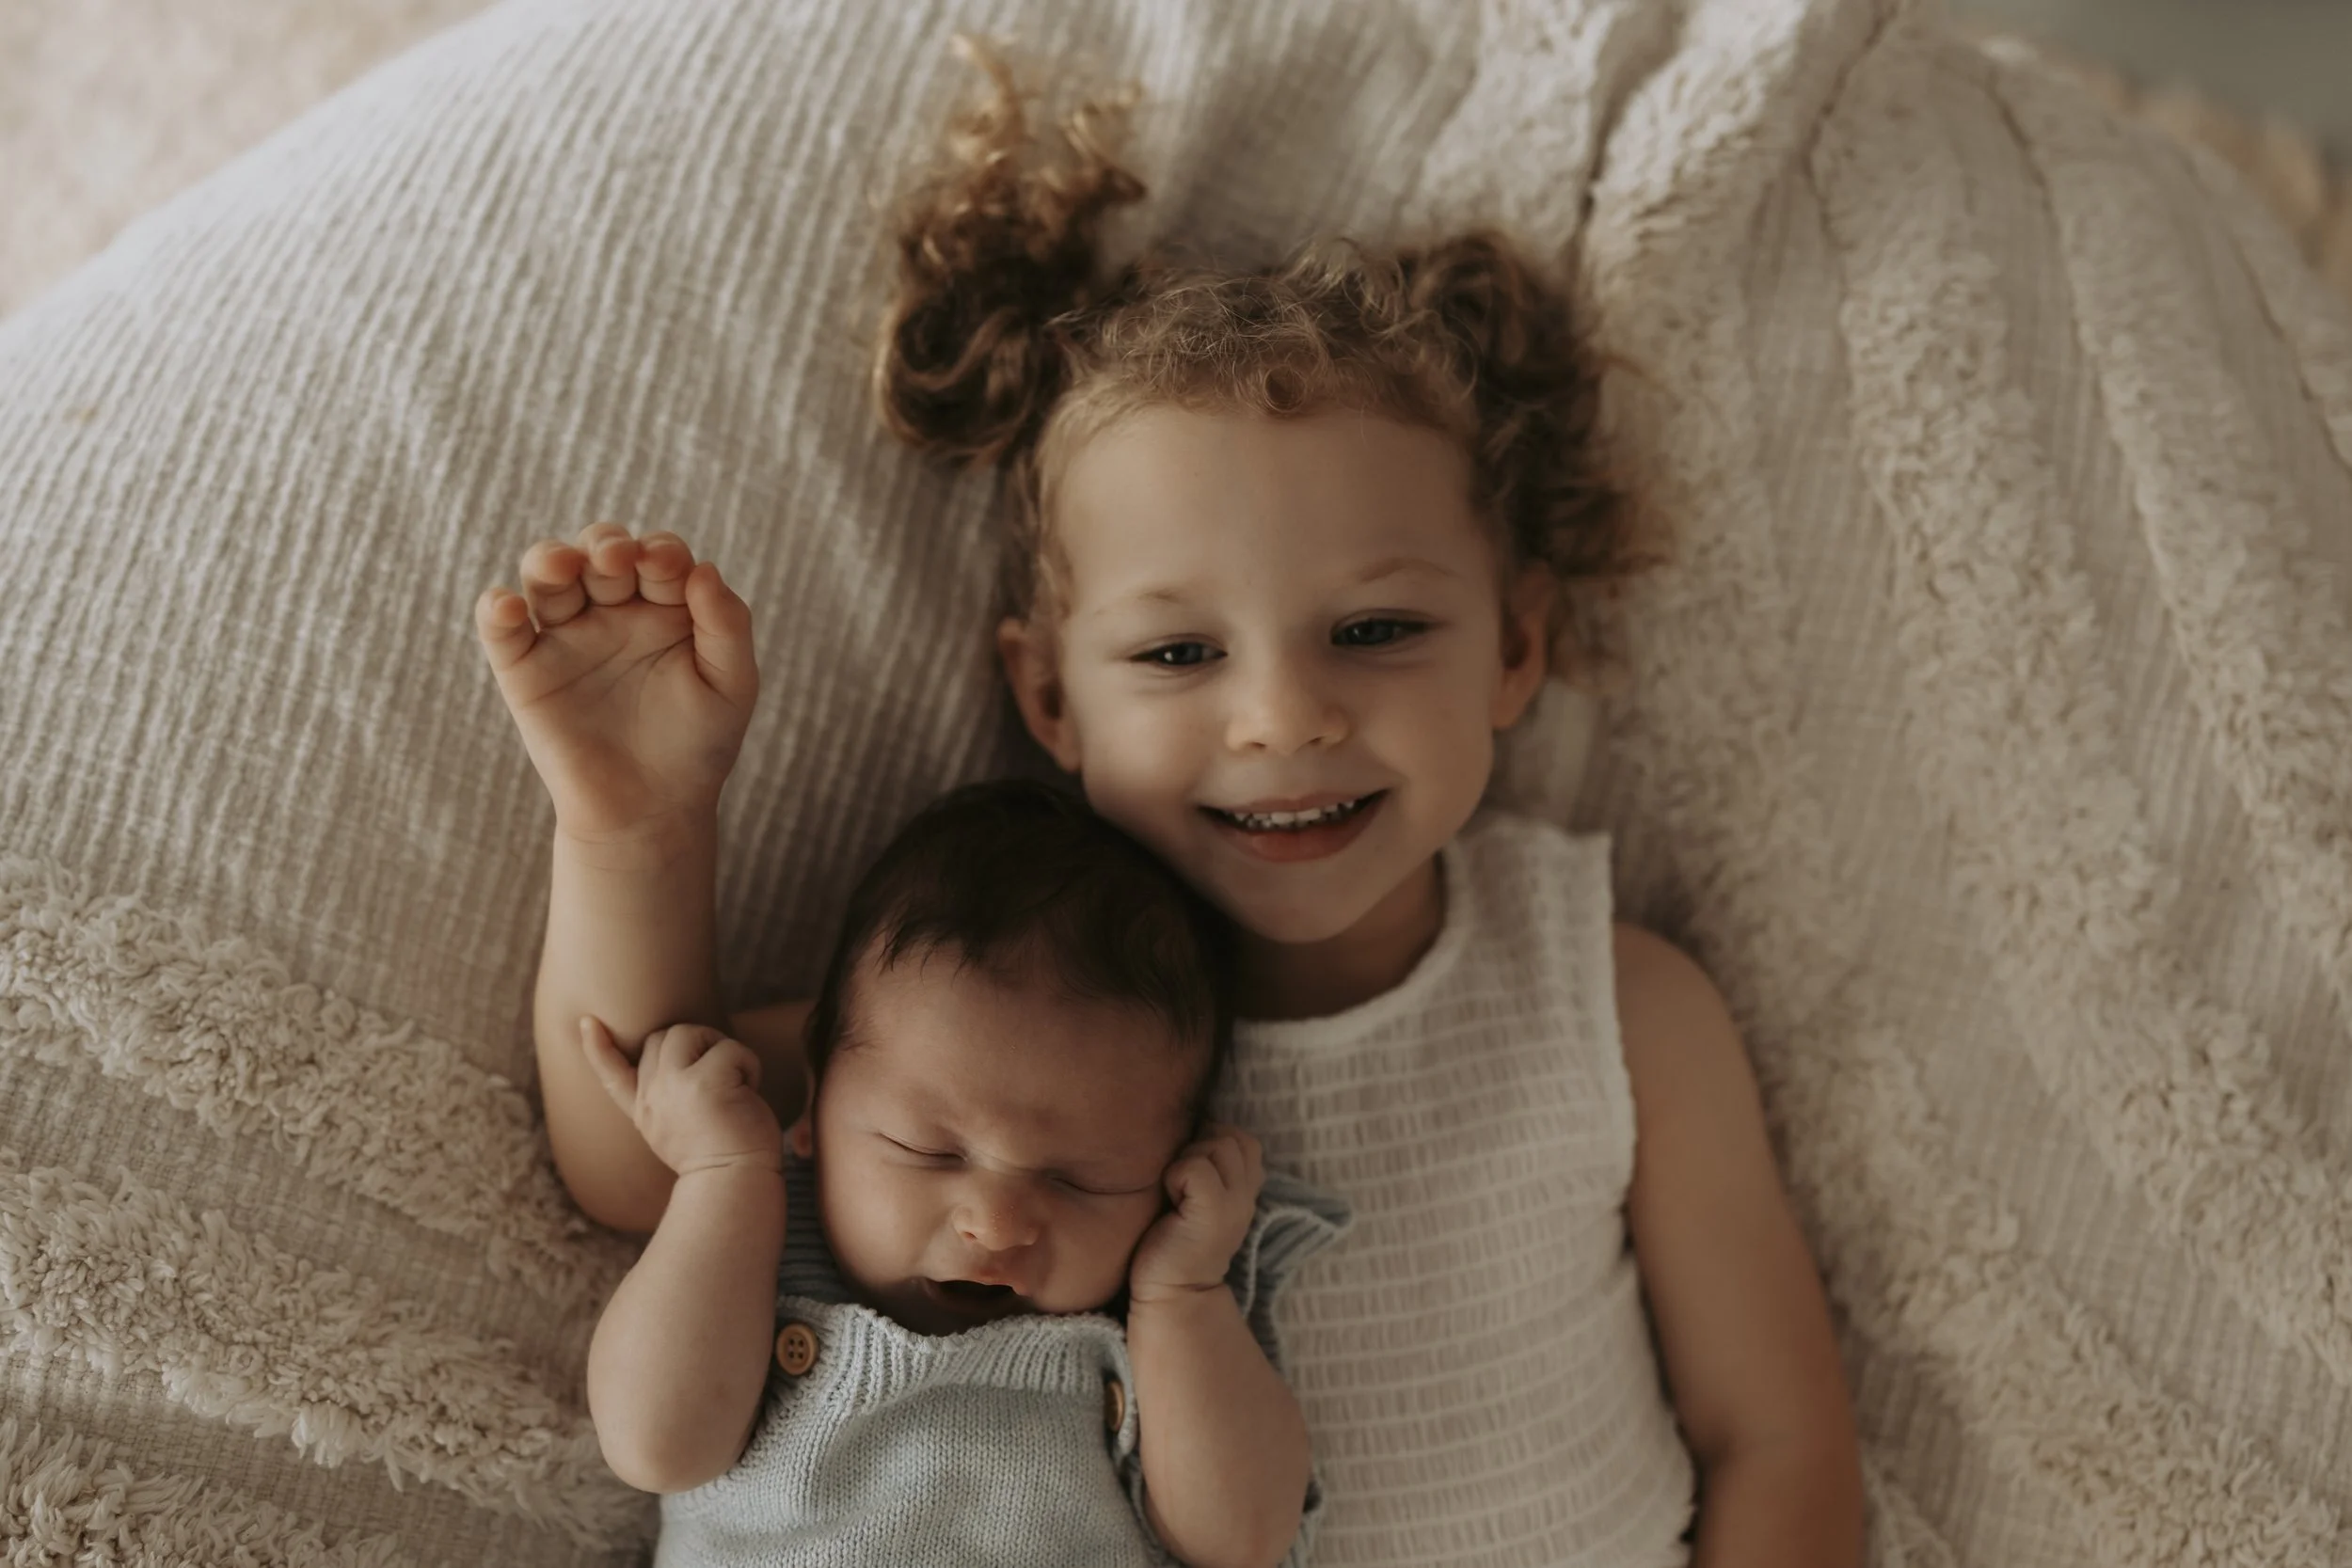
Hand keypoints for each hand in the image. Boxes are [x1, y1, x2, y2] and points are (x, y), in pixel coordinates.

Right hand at [475, 525, 757, 845]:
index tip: (667, 565)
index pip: (657, 556)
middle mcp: (613, 610)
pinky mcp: (526, 671)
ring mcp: (566, 636)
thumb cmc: (699, 744)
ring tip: (561, 565)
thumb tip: (704, 569)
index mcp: (665, 605)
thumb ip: (727, 625)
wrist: (651, 811)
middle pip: (598, 552)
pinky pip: (502, 630)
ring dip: (549, 559)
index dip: (660, 551)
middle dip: (606, 544)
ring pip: (547, 576)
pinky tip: (507, 606)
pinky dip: (496, 610)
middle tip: (617, 560)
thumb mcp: (731, 684)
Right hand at [578, 1017, 783, 1177]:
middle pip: (664, 1036)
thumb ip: (670, 1097)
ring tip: (737, 1081)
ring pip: (690, 1031)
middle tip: (723, 1072)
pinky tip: (749, 1091)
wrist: (734, 1184)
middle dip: (697, 1041)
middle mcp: (653, 1096)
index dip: (598, 1047)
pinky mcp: (706, 1082)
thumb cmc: (721, 1157)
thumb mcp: (678, 1130)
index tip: (588, 1022)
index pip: (612, 1073)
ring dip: (722, 1048)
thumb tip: (684, 1057)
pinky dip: (749, 1064)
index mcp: (645, 1110)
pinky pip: (731, 1048)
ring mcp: (675, 1087)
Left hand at [1127, 1124, 1264, 1303]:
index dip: (1214, 1141)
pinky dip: (1176, 1176)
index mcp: (1244, 1190)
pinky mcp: (1213, 1214)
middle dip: (1201, 1145)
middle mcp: (1247, 1195)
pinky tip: (1171, 1202)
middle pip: (1233, 1136)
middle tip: (1181, 1181)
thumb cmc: (1172, 1240)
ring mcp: (1234, 1205)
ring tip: (1176, 1191)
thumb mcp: (1196, 1198)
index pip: (1244, 1139)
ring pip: (1218, 1145)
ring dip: (1188, 1159)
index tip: (1191, 1170)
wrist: (1172, 1293)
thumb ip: (1206, 1168)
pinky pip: (1195, 1168)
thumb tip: (1193, 1129)